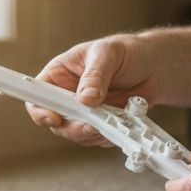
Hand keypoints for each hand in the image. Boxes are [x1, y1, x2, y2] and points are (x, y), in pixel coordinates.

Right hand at [27, 34, 157, 146]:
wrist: (153, 67)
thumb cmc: (126, 52)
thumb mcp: (108, 54)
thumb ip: (96, 75)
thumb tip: (86, 98)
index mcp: (59, 75)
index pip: (38, 97)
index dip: (40, 111)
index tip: (55, 118)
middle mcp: (67, 96)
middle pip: (56, 123)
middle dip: (73, 128)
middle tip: (92, 125)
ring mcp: (84, 113)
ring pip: (77, 134)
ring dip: (94, 133)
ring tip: (113, 120)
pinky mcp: (101, 124)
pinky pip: (98, 138)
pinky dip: (109, 135)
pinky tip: (123, 122)